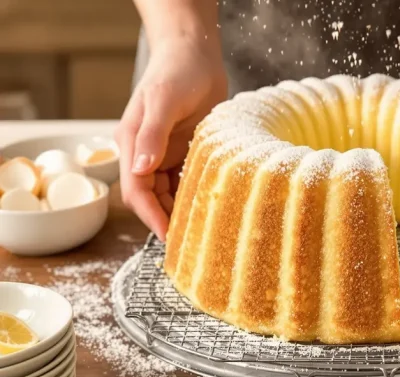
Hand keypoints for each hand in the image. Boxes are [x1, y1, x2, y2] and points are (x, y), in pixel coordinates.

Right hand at [115, 37, 226, 240]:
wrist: (194, 53)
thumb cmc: (177, 71)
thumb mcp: (163, 100)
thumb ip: (152, 134)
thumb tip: (142, 168)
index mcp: (132, 142)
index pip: (136, 189)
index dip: (150, 215)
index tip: (168, 237)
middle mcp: (145, 151)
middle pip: (151, 196)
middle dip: (166, 219)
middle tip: (190, 243)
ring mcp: (164, 151)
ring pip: (169, 191)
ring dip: (181, 209)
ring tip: (202, 230)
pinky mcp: (184, 149)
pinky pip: (186, 179)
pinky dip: (195, 193)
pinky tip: (210, 206)